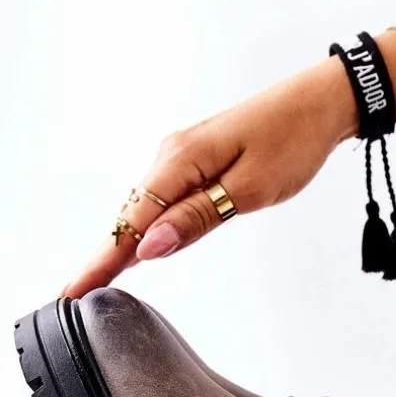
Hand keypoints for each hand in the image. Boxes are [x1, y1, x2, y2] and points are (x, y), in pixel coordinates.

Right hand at [62, 31, 395, 297]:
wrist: (320, 104)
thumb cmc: (293, 142)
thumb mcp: (249, 190)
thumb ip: (197, 219)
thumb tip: (151, 247)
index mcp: (182, 161)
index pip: (134, 221)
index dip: (104, 259)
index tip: (75, 289)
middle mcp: (172, 154)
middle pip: (132, 214)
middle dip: (107, 253)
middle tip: (78, 292)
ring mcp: (182, 154)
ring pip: (147, 205)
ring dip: (126, 240)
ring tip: (99, 277)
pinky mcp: (197, 157)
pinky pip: (162, 195)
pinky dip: (148, 221)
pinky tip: (139, 243)